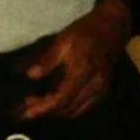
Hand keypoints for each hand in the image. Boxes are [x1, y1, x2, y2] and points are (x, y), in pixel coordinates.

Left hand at [20, 2, 131, 120]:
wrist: (112, 26)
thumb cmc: (86, 31)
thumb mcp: (63, 40)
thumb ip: (48, 60)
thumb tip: (31, 76)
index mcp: (83, 71)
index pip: (62, 98)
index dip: (44, 108)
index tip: (27, 113)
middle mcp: (94, 85)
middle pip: (68, 108)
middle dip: (47, 111)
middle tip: (28, 105)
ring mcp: (101, 90)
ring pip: (77, 111)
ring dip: (57, 112)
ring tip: (39, 104)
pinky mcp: (104, 90)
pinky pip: (85, 107)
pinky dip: (69, 108)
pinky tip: (58, 102)